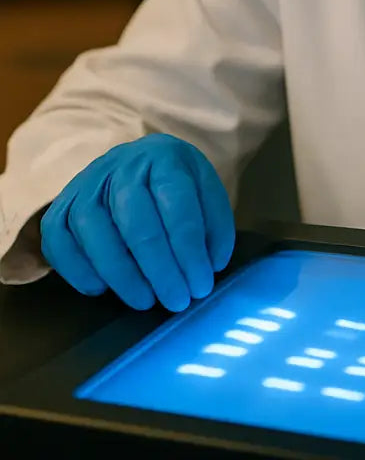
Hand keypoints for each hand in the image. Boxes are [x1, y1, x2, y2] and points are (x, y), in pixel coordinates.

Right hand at [40, 133, 234, 311]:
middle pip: (135, 220)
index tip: (201, 286)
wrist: (141, 159)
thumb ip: (214, 226)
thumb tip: (210, 266)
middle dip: (159, 268)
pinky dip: (75, 267)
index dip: (189, 251)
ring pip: (92, 227)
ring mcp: (87, 182)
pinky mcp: (61, 203)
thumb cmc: (177, 183)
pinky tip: (100, 289)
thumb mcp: (207, 192)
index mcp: (165, 158)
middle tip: (176, 301)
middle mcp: (122, 166)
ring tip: (144, 300)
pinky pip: (56, 236)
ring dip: (119, 273)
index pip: (177, 205)